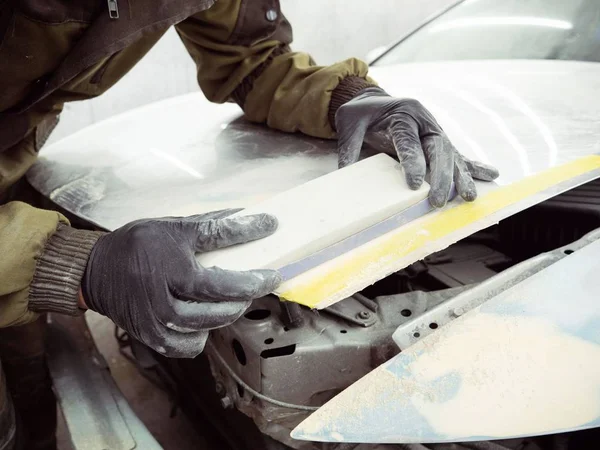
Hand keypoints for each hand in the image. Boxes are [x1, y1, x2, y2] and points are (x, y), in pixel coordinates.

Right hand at [81, 209, 281, 357]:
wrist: (95, 271)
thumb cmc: (136, 245)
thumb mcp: (173, 227)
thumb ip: (211, 226)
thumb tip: (249, 217)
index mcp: (173, 271)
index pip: (224, 279)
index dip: (253, 270)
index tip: (273, 259)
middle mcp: (165, 301)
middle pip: (221, 307)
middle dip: (248, 293)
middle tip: (262, 280)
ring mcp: (158, 323)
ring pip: (208, 327)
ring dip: (229, 312)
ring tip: (238, 297)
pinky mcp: (152, 337)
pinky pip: (188, 346)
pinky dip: (203, 335)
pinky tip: (207, 319)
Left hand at [335, 87, 498, 206]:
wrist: (372, 100)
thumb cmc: (360, 113)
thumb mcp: (348, 125)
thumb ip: (348, 148)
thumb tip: (344, 176)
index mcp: (403, 113)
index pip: (408, 140)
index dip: (412, 162)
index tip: (413, 184)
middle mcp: (424, 120)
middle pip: (437, 149)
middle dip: (440, 177)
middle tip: (437, 201)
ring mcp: (434, 130)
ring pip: (451, 154)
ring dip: (460, 177)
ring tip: (468, 197)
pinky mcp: (437, 141)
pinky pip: (457, 155)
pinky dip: (473, 166)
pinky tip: (491, 174)